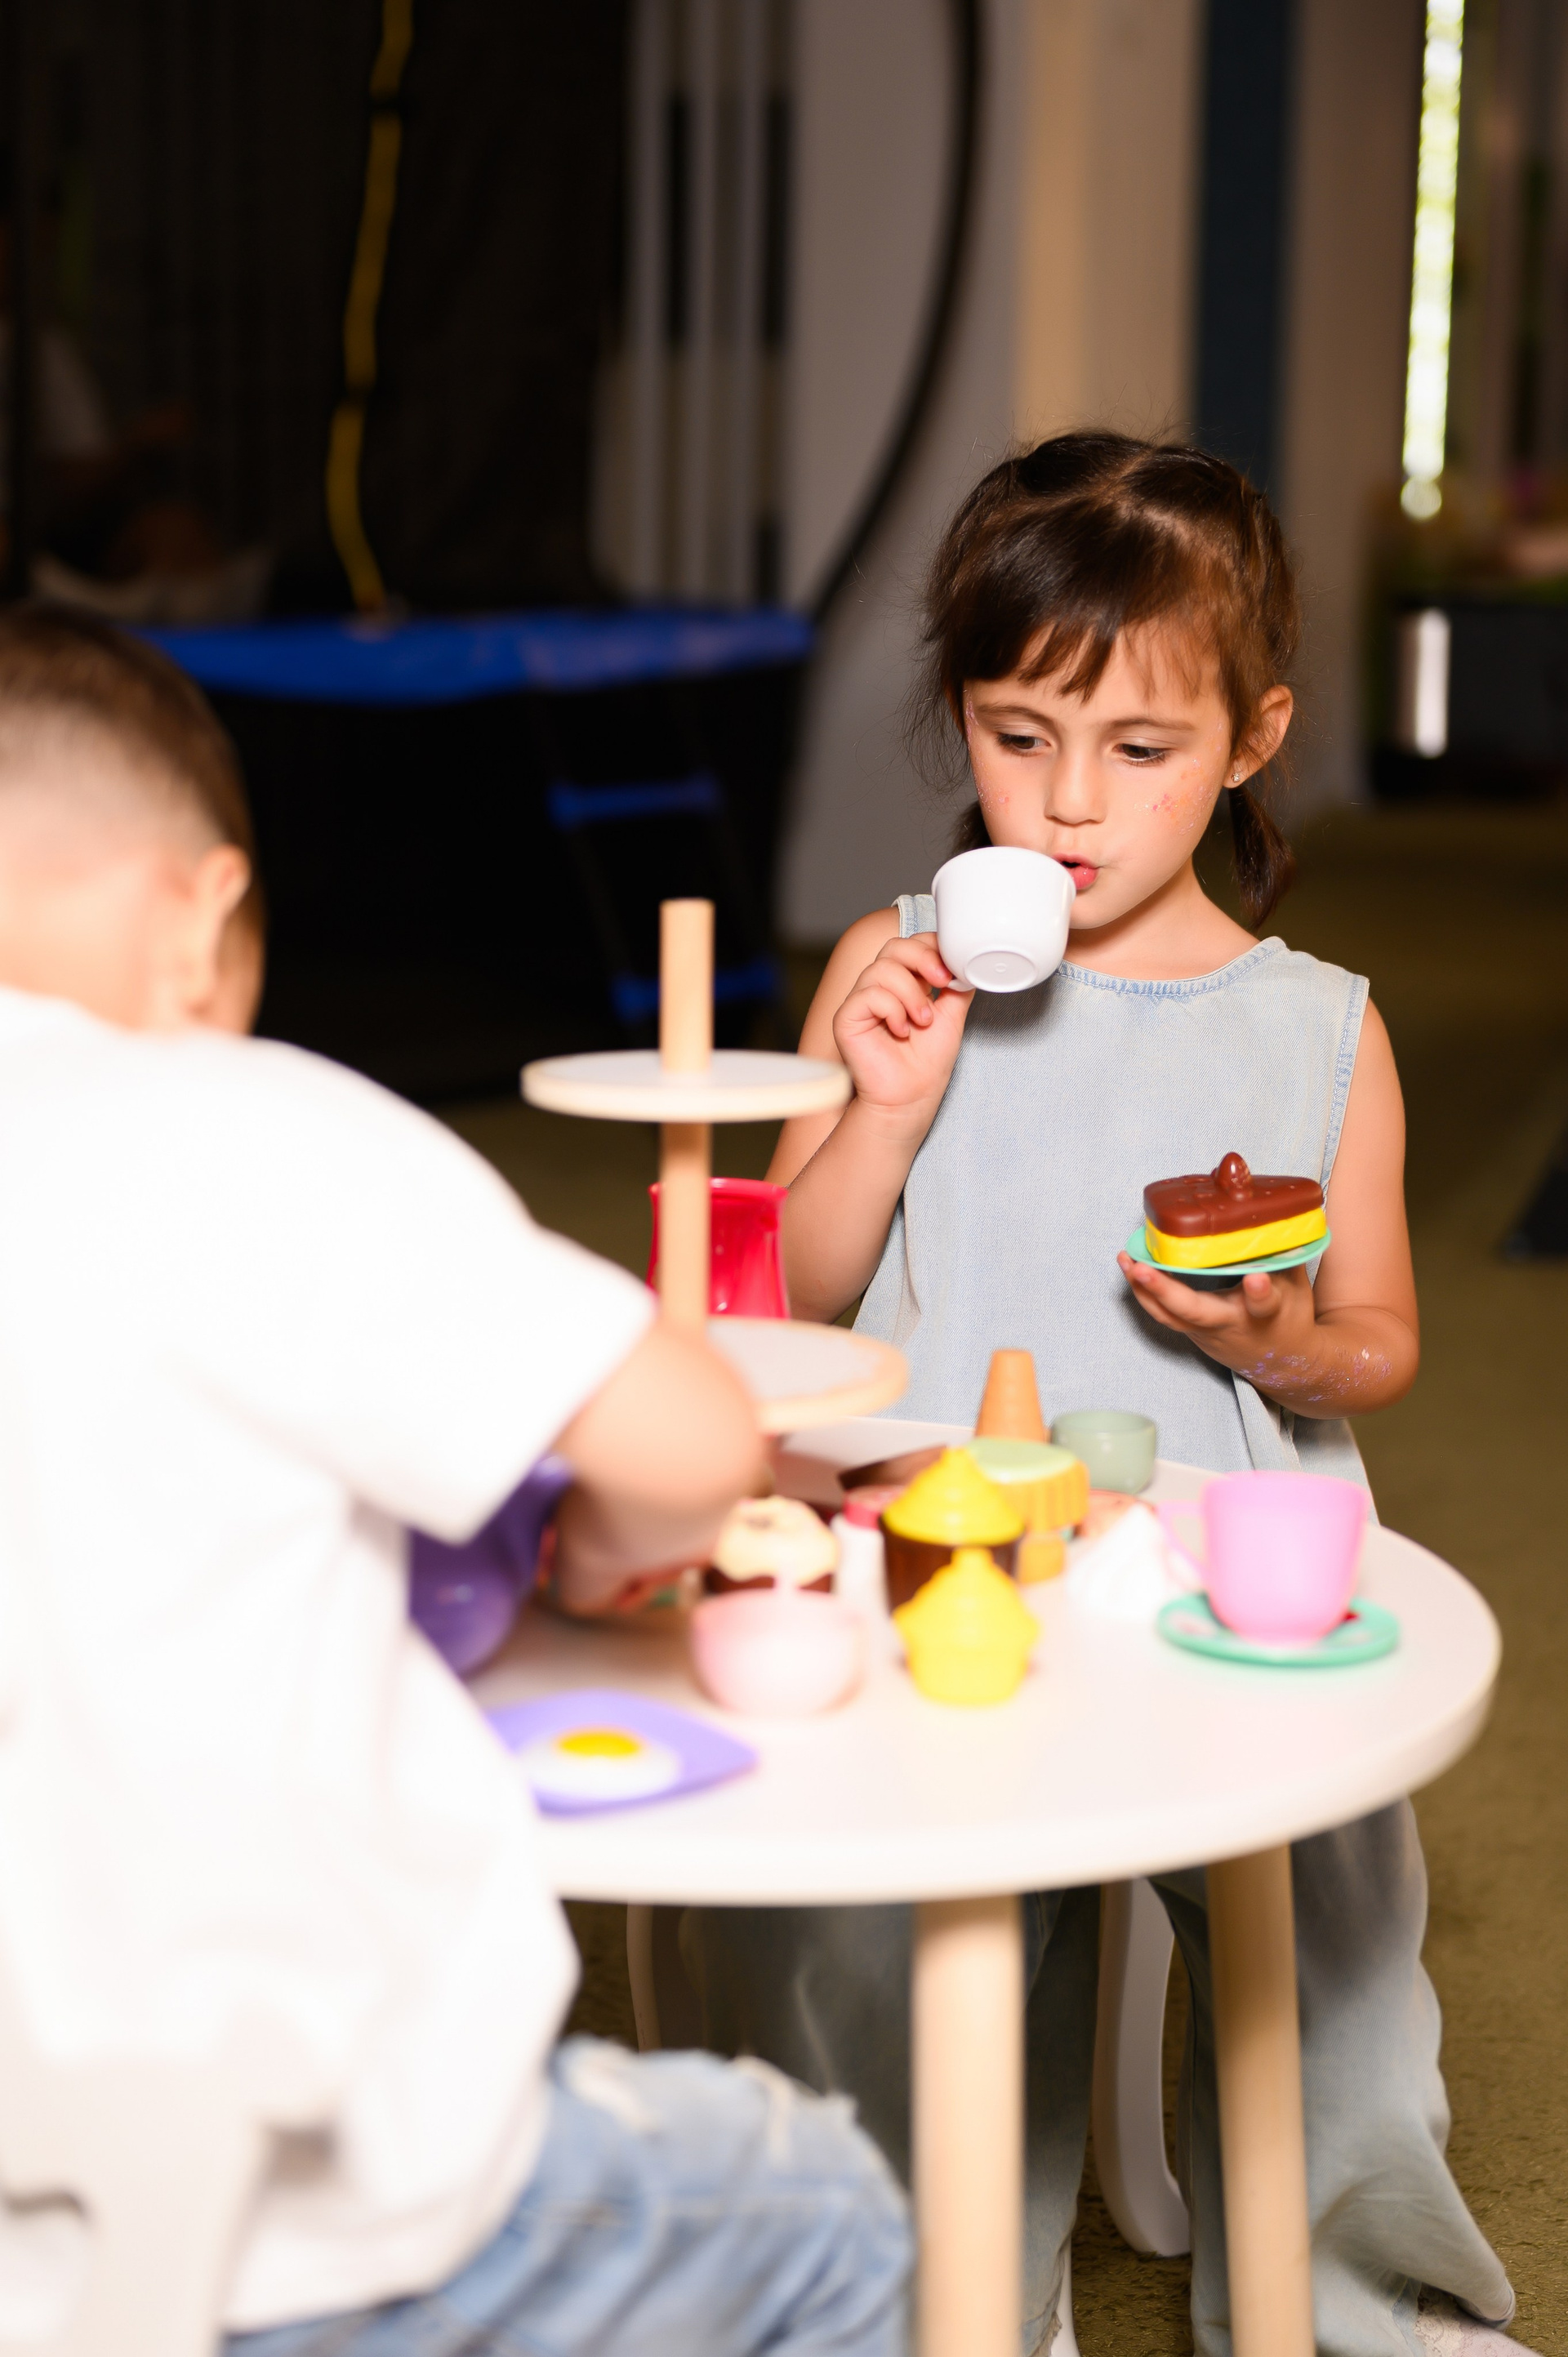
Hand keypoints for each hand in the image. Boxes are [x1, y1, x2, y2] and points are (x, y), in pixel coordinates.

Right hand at [832, 931, 972, 1129]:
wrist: (911, 1098)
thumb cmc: (927, 1063)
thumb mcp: (952, 1015)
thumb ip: (956, 985)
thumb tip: (964, 960)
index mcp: (904, 982)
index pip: (912, 944)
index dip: (932, 948)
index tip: (951, 971)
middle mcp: (880, 987)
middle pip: (894, 946)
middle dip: (922, 959)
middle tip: (941, 982)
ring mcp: (861, 1000)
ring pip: (882, 969)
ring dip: (910, 993)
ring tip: (922, 1021)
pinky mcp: (847, 1017)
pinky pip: (868, 994)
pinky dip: (892, 1010)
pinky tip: (901, 1031)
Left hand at [1120, 1256, 1320, 1392]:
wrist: (1283, 1364)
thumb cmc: (1290, 1317)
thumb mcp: (1296, 1286)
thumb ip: (1282, 1252)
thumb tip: (1271, 1211)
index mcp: (1266, 1314)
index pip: (1264, 1304)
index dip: (1260, 1292)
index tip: (1257, 1278)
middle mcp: (1230, 1325)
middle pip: (1194, 1313)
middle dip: (1164, 1291)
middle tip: (1140, 1268)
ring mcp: (1205, 1332)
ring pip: (1169, 1316)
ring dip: (1142, 1288)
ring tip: (1125, 1258)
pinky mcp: (1192, 1332)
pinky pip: (1165, 1314)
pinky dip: (1146, 1292)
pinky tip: (1132, 1267)